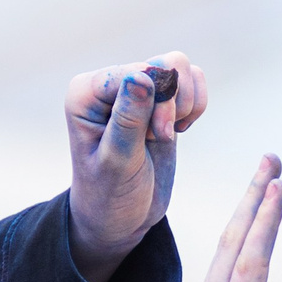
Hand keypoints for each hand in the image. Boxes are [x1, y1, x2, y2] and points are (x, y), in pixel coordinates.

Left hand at [65, 50, 204, 281]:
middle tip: (160, 138)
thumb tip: (142, 76)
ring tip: (165, 135)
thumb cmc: (109, 194)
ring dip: (185, 103)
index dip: (158, 101)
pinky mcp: (159, 98)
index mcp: (87, 92)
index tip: (154, 137)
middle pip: (165, 64)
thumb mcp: (118, 162)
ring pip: (181, 67)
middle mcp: (108, 83)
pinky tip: (176, 130)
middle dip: (173, 104)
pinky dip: (195, 105)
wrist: (120, 217)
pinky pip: (192, 79)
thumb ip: (128, 119)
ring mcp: (135, 87)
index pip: (139, 71)